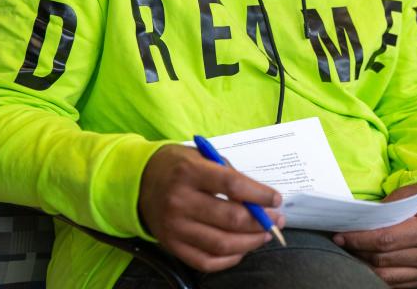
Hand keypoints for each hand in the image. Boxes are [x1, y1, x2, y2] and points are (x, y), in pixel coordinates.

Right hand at [138, 144, 284, 272]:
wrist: (139, 182)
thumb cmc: (178, 166)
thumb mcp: (202, 156)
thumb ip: (229, 174)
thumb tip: (260, 199)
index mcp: (189, 172)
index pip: (232, 185)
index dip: (259, 194)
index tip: (276, 199)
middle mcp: (179, 201)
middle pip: (230, 218)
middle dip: (261, 221)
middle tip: (277, 219)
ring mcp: (174, 226)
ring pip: (221, 243)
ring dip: (250, 242)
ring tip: (264, 235)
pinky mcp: (171, 245)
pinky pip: (205, 261)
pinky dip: (229, 259)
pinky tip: (241, 249)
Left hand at [333, 185, 416, 287]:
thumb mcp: (408, 196)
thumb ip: (384, 211)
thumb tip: (356, 224)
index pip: (385, 239)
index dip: (359, 239)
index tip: (341, 236)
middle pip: (383, 259)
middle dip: (358, 251)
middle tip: (341, 243)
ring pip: (387, 275)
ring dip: (365, 265)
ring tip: (352, 253)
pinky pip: (396, 283)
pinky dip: (379, 275)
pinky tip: (367, 263)